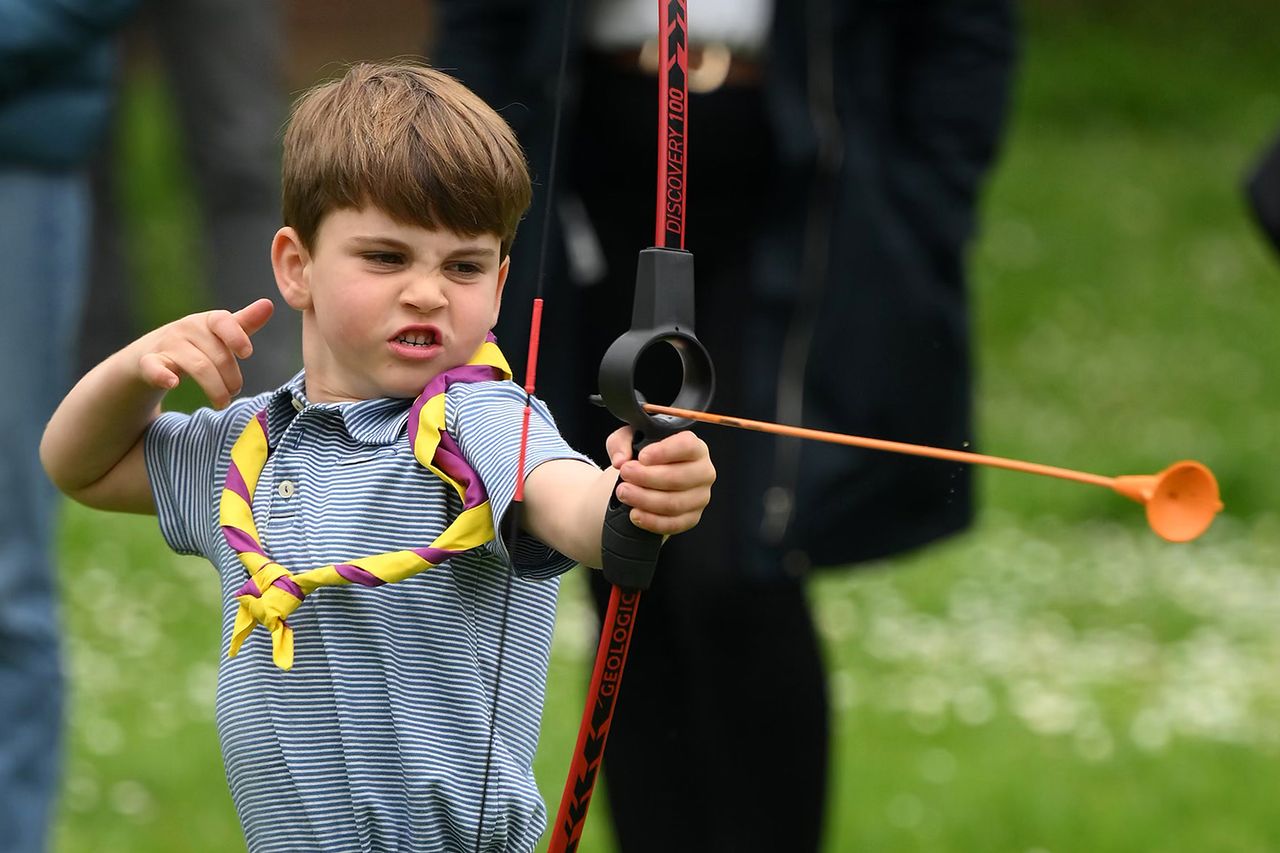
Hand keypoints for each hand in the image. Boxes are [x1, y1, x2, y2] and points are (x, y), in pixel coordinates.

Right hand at [134, 299, 273, 406]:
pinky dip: (163, 375)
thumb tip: (268, 304)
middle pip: (216, 354)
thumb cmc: (195, 345)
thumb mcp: (218, 334)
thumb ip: (244, 324)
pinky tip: (173, 383)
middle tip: (235, 391)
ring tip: (222, 402)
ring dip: (214, 388)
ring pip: (196, 366)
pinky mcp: (148, 363)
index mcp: (206, 321)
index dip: (236, 336)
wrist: (148, 355)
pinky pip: (154, 367)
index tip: (247, 354)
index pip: (222, 321)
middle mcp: (186, 329)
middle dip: (231, 377)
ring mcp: (166, 345)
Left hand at [606, 427, 715, 534]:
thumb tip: (619, 460)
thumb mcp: (630, 439)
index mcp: (695, 448)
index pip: (687, 447)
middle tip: (625, 473)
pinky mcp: (692, 518)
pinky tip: (634, 513)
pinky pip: (673, 524)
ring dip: (644, 499)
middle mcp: (703, 472)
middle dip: (646, 477)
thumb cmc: (645, 456)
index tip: (642, 457)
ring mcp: (700, 497)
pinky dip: (651, 521)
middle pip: (678, 477)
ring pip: (673, 503)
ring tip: (623, 492)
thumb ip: (621, 443)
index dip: (664, 452)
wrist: (649, 480)